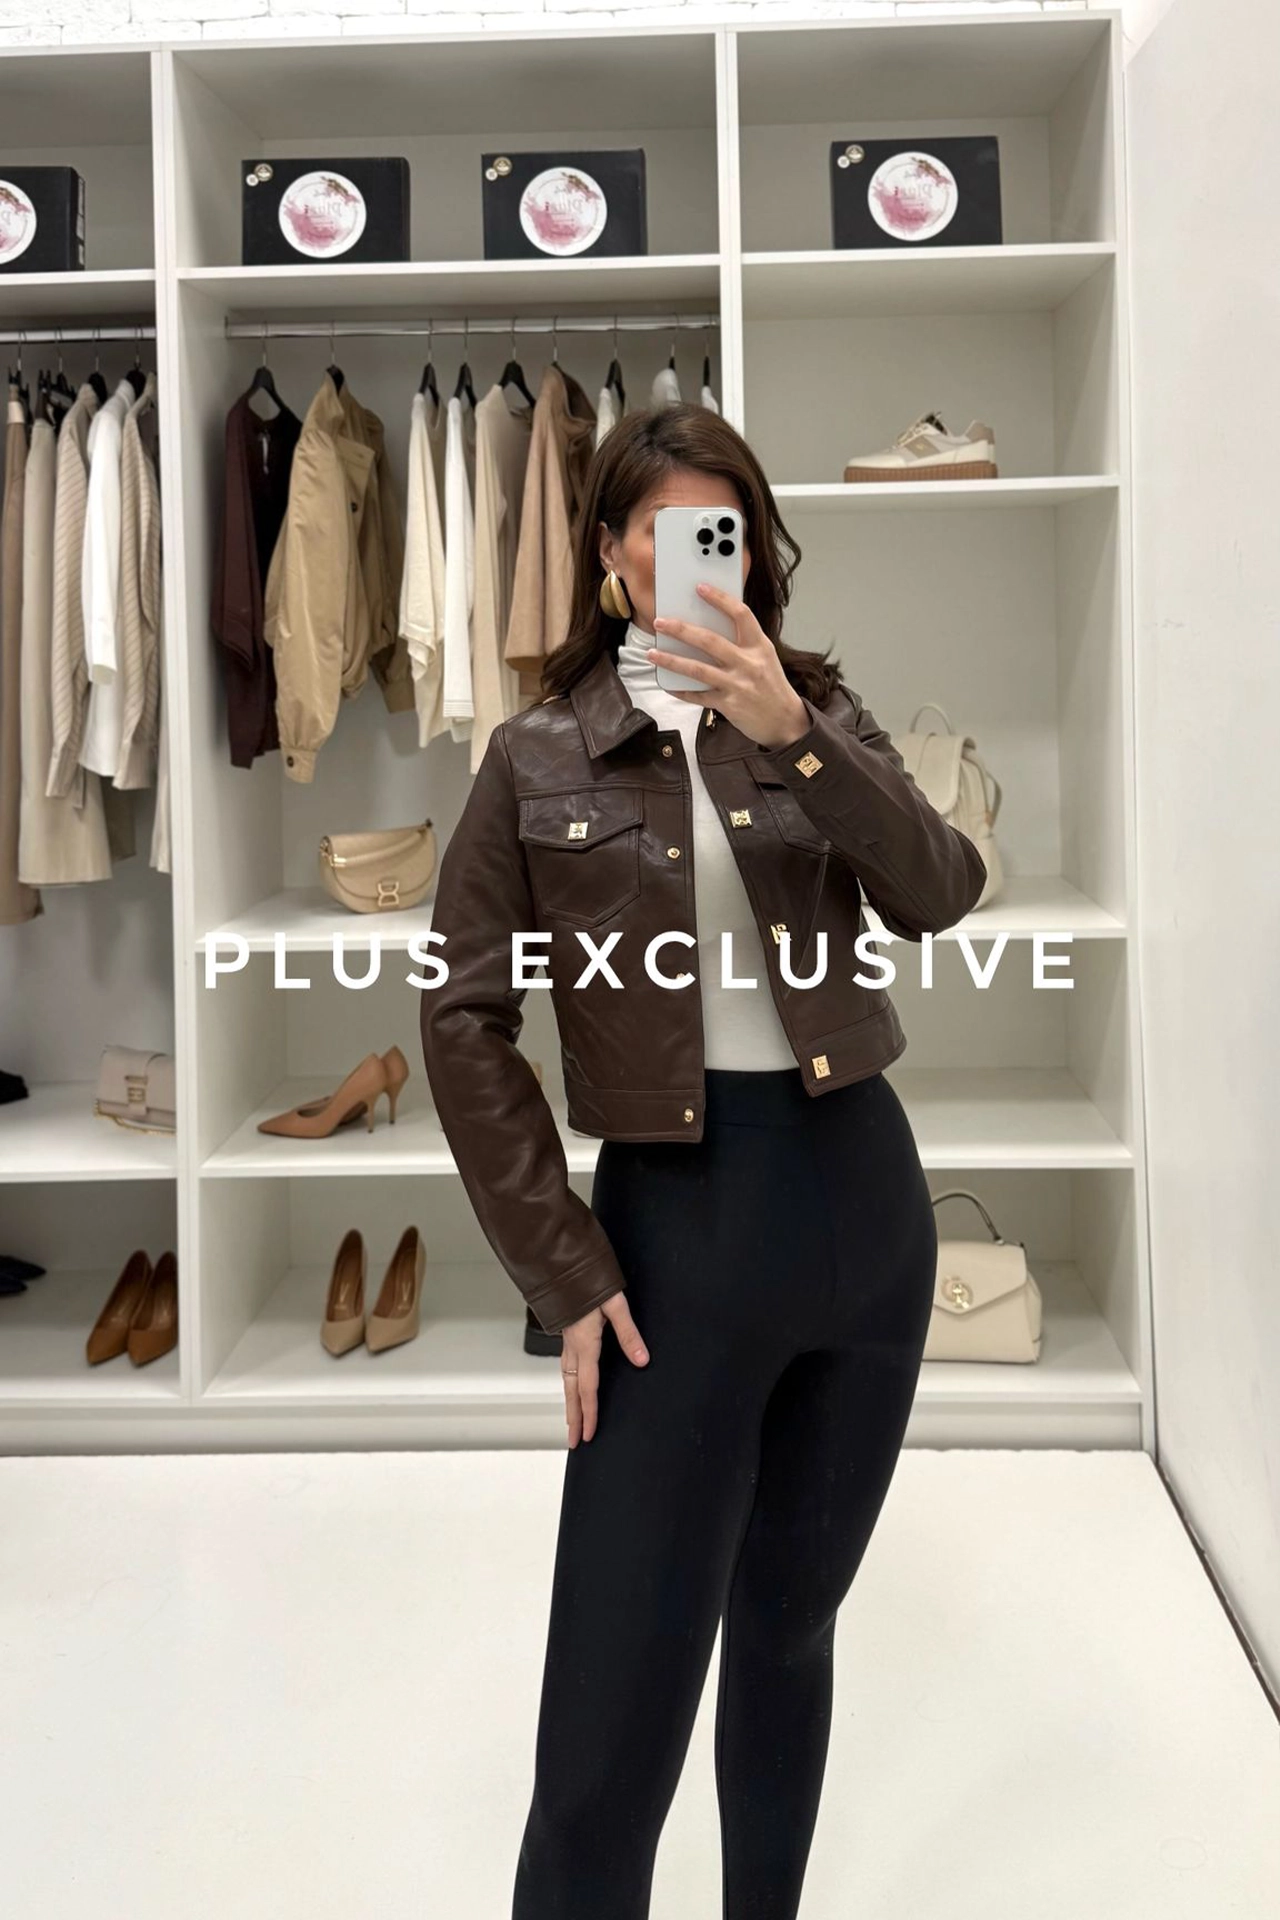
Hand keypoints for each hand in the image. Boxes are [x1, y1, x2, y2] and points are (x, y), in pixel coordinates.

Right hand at [560, 1292, 648, 1446]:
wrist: (563, 1263)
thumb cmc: (588, 1281)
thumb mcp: (615, 1305)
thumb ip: (629, 1333)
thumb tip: (642, 1360)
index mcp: (584, 1344)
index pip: (588, 1388)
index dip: (590, 1413)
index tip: (590, 1434)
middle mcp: (573, 1346)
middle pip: (571, 1390)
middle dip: (573, 1417)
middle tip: (574, 1441)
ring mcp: (567, 1340)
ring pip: (566, 1379)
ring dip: (569, 1402)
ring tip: (571, 1421)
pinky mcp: (568, 1333)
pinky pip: (566, 1366)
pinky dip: (568, 1383)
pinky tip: (571, 1385)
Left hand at [647, 583, 809, 750]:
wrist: (785, 720)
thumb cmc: (771, 685)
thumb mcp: (764, 658)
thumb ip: (742, 643)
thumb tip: (708, 628)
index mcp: (759, 646)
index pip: (741, 615)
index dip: (720, 599)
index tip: (700, 588)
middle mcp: (748, 663)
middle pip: (709, 641)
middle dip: (681, 630)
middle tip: (660, 623)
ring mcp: (737, 685)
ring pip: (697, 669)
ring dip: (671, 660)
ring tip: (652, 653)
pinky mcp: (728, 705)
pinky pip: (698, 696)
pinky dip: (681, 690)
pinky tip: (668, 684)